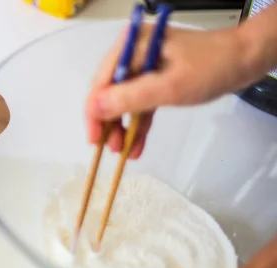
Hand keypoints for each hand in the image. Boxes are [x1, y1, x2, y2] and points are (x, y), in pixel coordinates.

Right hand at [85, 23, 256, 158]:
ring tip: (120, 152)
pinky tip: (134, 147)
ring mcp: (144, 68)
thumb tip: (95, 110)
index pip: (101, 82)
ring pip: (123, 103)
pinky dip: (138, 125)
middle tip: (107, 148)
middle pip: (109, 93)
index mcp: (132, 46)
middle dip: (108, 122)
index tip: (93, 139)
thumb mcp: (168, 87)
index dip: (94, 112)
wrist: (245, 61)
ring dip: (121, 128)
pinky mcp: (155, 80)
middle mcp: (133, 54)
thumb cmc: (209, 68)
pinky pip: (140, 105)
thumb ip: (130, 98)